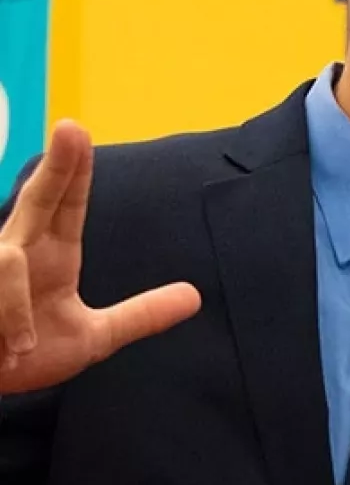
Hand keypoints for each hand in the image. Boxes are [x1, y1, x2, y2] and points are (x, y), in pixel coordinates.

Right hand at [0, 121, 200, 392]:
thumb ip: (139, 316)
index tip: (77, 130)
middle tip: (70, 128)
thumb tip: (195, 297)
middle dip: (52, 168)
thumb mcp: (91, 339)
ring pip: (7, 261)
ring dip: (15, 309)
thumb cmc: (23, 356)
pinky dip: (6, 323)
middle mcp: (14, 253)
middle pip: (35, 201)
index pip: (63, 204)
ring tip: (23, 349)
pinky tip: (12, 352)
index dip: (71, 169)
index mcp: (47, 254)